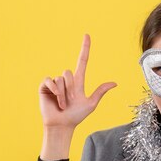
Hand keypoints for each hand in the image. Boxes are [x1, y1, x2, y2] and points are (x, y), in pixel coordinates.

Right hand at [38, 34, 116, 159]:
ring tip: (63, 104)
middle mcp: (66, 80)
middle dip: (71, 89)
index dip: (85, 48)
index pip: (82, 61)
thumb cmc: (76, 116)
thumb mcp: (91, 104)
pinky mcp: (45, 87)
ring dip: (64, 93)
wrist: (62, 125)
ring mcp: (55, 83)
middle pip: (69, 72)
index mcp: (78, 82)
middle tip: (70, 101)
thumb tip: (115, 83)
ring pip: (61, 78)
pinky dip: (55, 90)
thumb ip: (100, 91)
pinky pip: (50, 80)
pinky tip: (55, 99)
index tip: (87, 35)